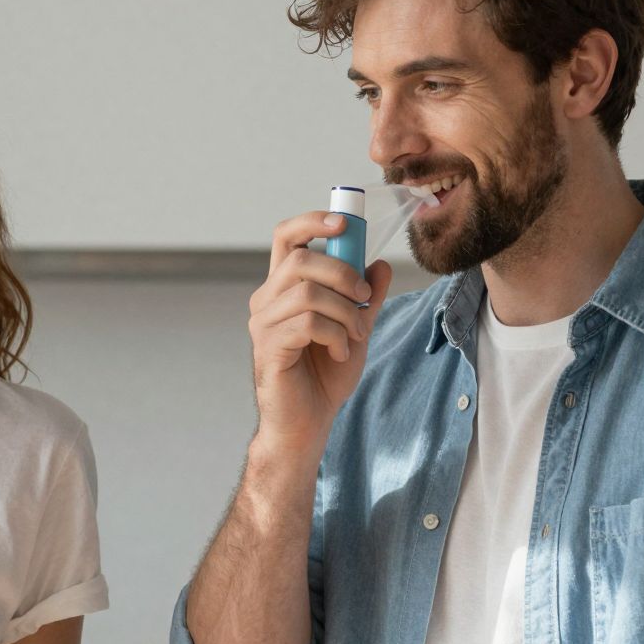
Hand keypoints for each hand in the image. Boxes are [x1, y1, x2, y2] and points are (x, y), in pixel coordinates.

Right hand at [247, 212, 394, 459]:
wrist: (308, 423)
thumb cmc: (324, 376)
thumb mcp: (356, 329)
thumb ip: (366, 298)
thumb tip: (380, 264)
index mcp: (283, 288)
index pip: (286, 237)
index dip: (312, 221)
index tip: (344, 224)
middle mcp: (266, 300)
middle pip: (301, 259)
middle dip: (343, 273)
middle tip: (365, 299)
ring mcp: (264, 324)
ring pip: (309, 293)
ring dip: (345, 312)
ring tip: (355, 335)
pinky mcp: (269, 347)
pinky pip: (308, 323)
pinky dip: (336, 336)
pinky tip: (340, 352)